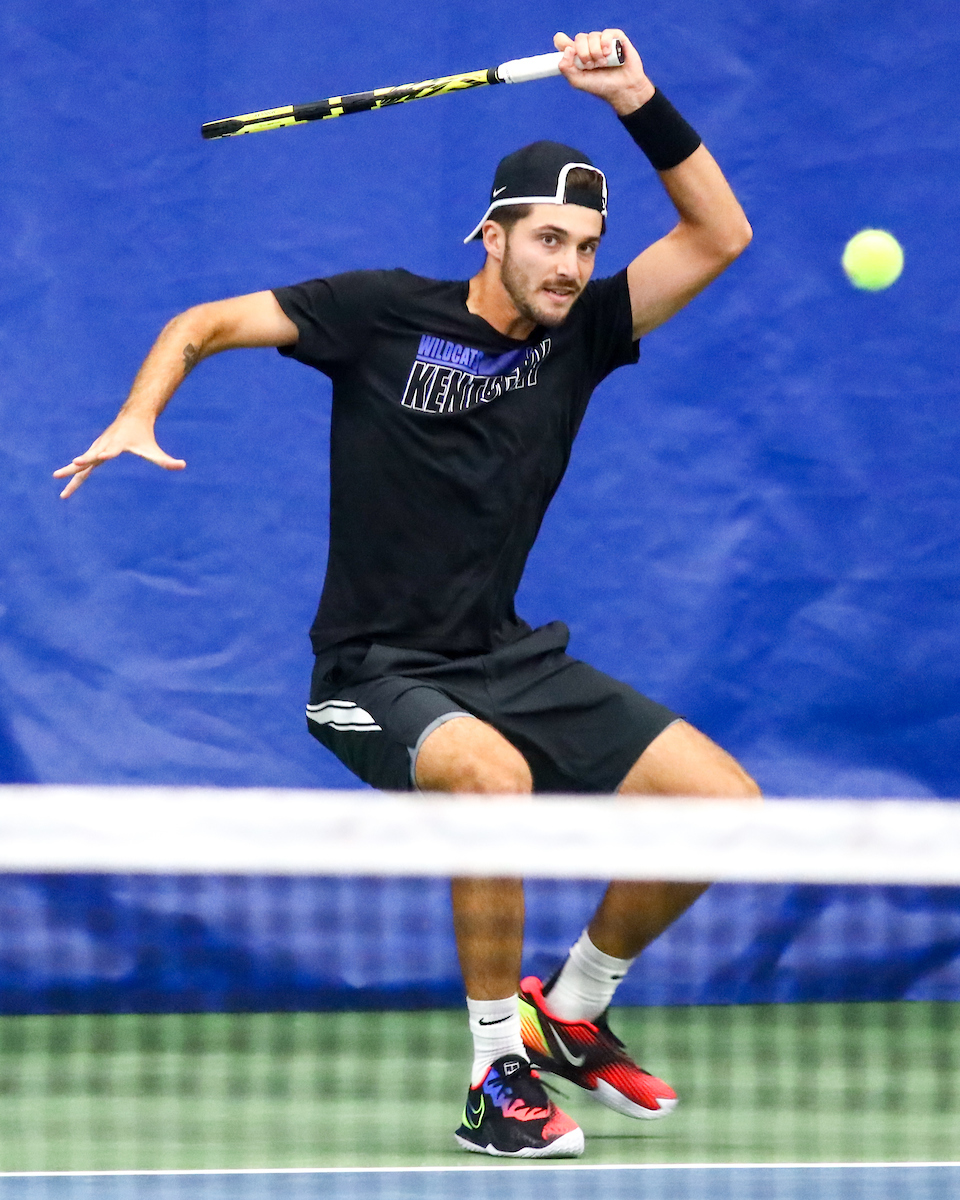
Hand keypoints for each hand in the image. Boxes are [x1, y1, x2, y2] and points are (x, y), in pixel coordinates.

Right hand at [53, 411, 184, 497]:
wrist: (133, 416)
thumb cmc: (144, 435)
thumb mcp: (154, 449)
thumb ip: (166, 460)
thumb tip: (183, 466)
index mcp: (116, 446)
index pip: (106, 453)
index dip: (98, 456)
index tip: (87, 459)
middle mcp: (103, 446)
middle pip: (86, 460)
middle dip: (73, 467)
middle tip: (57, 476)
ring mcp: (97, 448)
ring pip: (81, 463)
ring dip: (68, 471)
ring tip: (56, 479)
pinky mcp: (95, 450)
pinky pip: (82, 463)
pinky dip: (73, 471)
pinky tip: (66, 479)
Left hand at [553, 29, 654, 115]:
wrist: (622, 89)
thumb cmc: (601, 86)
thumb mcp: (578, 81)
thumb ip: (566, 68)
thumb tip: (568, 49)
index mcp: (577, 55)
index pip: (563, 41)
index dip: (563, 43)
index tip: (570, 54)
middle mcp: (589, 46)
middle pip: (579, 38)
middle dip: (584, 54)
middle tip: (591, 66)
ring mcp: (602, 41)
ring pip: (592, 36)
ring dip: (596, 52)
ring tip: (603, 64)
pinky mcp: (616, 38)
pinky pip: (606, 33)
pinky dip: (605, 43)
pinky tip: (608, 53)